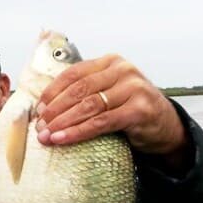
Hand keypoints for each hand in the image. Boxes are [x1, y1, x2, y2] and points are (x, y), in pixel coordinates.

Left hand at [35, 54, 188, 164]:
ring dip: (62, 123)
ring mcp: (133, 89)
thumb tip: (44, 108)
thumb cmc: (129, 108)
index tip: (38, 109)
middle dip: (54, 110)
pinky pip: (100, 122)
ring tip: (46, 136)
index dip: (52, 92)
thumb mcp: (108, 92)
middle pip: (78, 90)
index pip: (73, 74)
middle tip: (39, 126)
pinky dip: (78, 132)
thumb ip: (84, 92)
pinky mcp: (139, 110)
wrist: (164, 124)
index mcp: (110, 62)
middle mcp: (123, 71)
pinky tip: (62, 139)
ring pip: (88, 106)